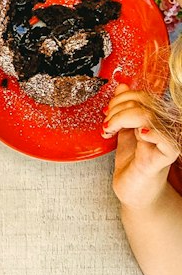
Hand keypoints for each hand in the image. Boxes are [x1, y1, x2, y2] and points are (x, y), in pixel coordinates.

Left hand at [104, 85, 179, 208]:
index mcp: (158, 118)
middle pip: (142, 102)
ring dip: (119, 119)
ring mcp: (168, 140)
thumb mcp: (124, 130)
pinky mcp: (167, 155)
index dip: (120, 99)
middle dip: (116, 110)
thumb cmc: (132, 162)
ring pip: (145, 115)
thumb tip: (122, 85)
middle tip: (106, 125)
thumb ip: (125, 109)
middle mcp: (166, 126)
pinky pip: (163, 137)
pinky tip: (138, 135)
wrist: (133, 189)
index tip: (107, 114)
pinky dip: (148, 132)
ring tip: (109, 131)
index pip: (142, 96)